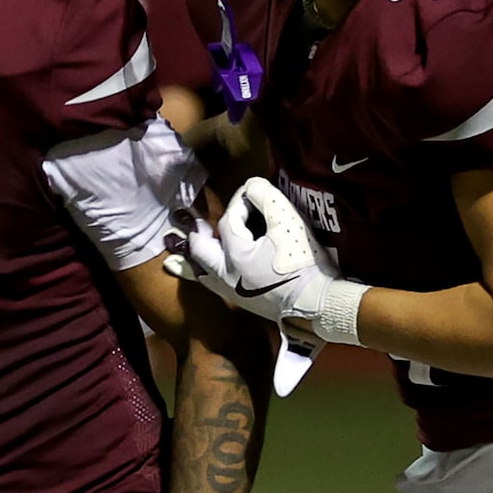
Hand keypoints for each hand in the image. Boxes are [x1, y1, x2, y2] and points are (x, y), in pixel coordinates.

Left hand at [171, 177, 337, 328]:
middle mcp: (225, 275)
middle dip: (197, 232)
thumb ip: (266, 198)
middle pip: (201, 249)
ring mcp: (231, 292)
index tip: (253, 194)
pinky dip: (203, 275)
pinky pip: (213, 285)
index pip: (229, 220)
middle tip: (184, 221)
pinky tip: (201, 275)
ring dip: (192, 259)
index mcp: (235, 255)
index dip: (239, 203)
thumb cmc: (304, 263)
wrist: (317, 305)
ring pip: (202, 272)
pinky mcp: (242, 303)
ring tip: (174, 257)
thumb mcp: (288, 222)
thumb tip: (251, 187)